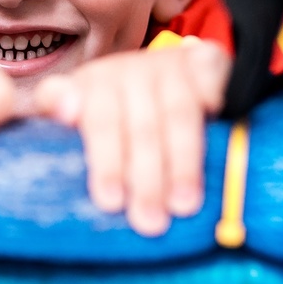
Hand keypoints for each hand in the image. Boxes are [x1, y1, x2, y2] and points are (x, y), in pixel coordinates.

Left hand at [34, 38, 229, 235]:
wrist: (155, 73)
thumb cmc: (108, 112)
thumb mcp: (74, 120)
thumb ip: (58, 115)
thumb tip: (64, 110)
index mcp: (91, 84)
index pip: (98, 121)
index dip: (105, 161)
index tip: (109, 200)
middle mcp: (128, 70)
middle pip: (140, 127)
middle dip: (145, 177)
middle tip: (149, 222)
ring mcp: (168, 64)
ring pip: (178, 115)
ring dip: (182, 162)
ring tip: (184, 206)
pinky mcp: (204, 61)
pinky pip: (215, 86)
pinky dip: (220, 111)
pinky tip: (224, 140)